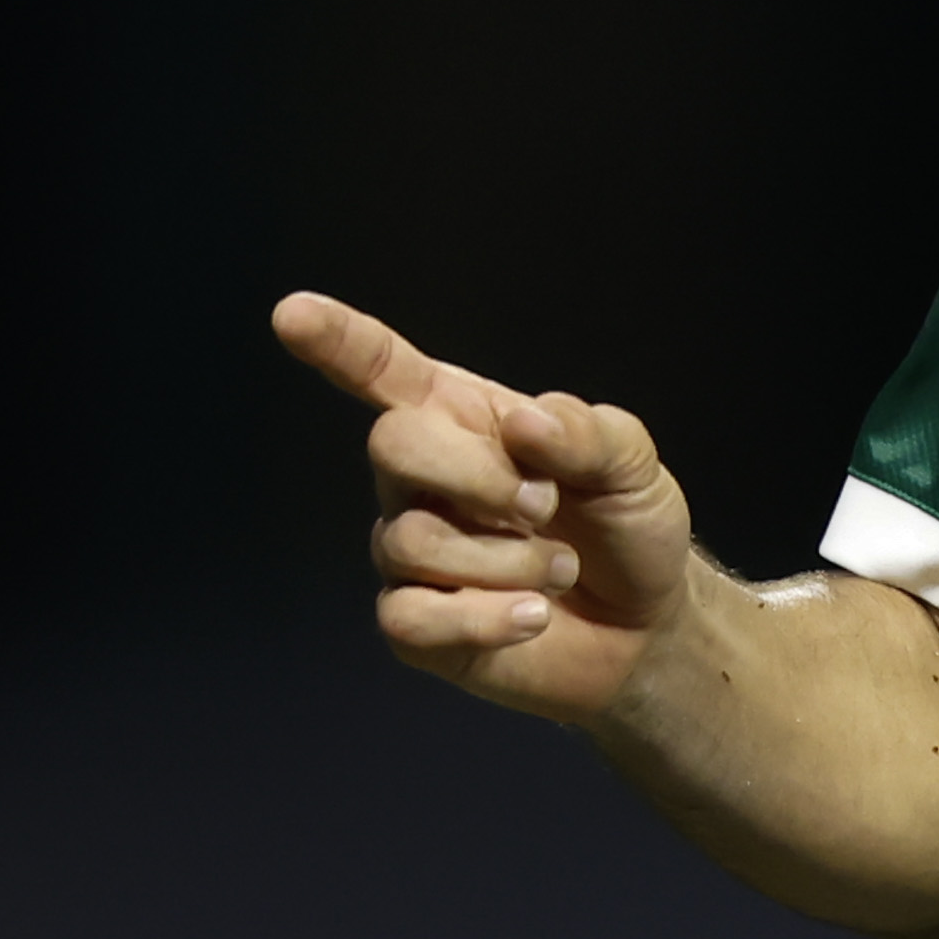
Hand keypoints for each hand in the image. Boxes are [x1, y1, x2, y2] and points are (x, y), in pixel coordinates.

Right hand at [270, 291, 697, 724]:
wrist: (646, 624)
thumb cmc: (625, 525)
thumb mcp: (632, 464)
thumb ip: (587, 432)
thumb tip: (524, 422)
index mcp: (463, 419)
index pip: (383, 371)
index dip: (338, 341)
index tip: (292, 313)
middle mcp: (421, 480)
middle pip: (391, 446)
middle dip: (477, 475)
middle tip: (545, 504)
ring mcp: (411, 552)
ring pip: (410, 540)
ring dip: (507, 559)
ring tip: (559, 568)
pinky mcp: (415, 623)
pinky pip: (411, 617)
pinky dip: (485, 617)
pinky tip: (533, 614)